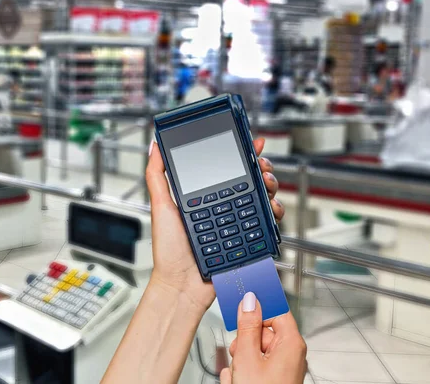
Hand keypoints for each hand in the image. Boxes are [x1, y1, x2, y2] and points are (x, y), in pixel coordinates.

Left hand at [145, 138, 284, 312]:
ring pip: (262, 197)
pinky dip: (273, 211)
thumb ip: (157, 176)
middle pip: (249, 179)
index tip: (250, 143)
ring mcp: (236, 222)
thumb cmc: (169, 251)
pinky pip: (266, 222)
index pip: (224, 168)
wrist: (182, 285)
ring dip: (270, 186)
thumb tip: (155, 147)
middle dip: (260, 168)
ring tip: (267, 185)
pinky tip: (271, 208)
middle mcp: (222, 207)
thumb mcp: (160, 206)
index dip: (240, 153)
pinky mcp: (247, 239)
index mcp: (204, 197)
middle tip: (261, 166)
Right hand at [220, 293, 306, 383]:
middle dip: (244, 341)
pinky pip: (256, 366)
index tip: (244, 300)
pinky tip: (238, 381)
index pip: (276, 310)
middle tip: (237, 352)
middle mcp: (291, 355)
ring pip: (256, 350)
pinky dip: (245, 371)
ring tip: (237, 375)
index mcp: (291, 344)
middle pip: (263, 332)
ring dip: (241, 359)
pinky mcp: (275, 379)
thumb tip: (249, 303)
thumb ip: (247, 328)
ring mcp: (283, 368)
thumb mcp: (247, 358)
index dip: (258, 306)